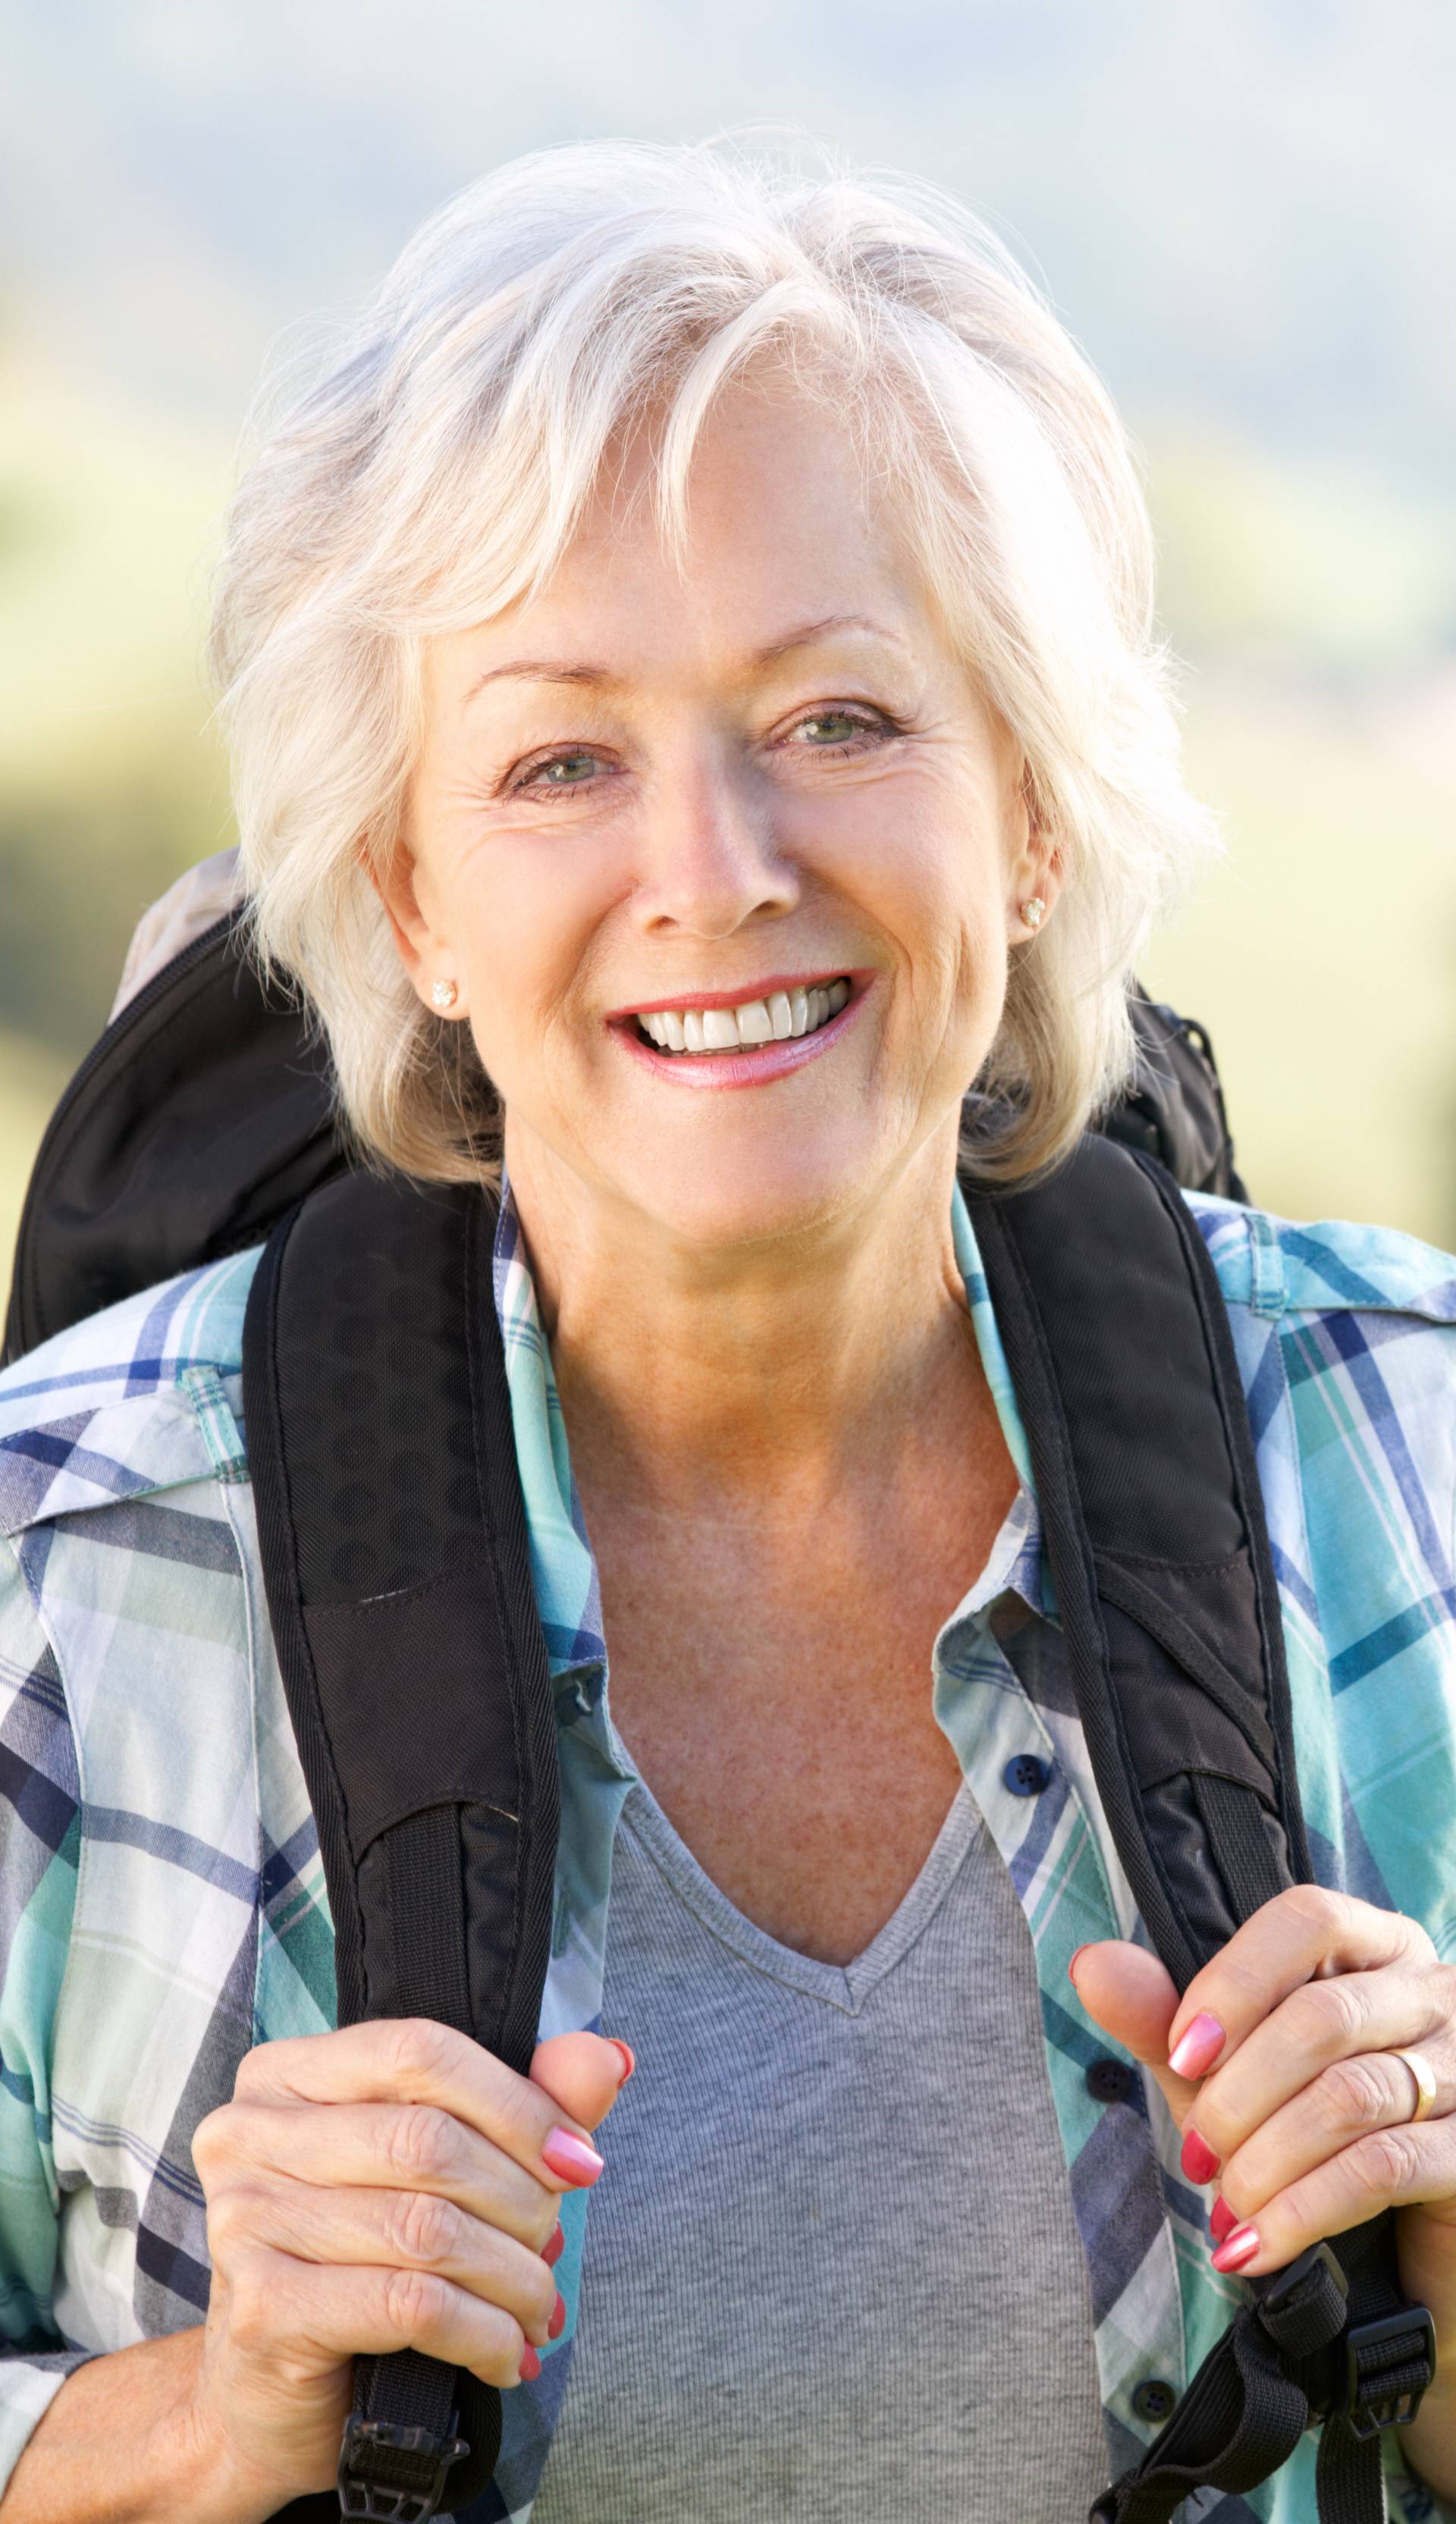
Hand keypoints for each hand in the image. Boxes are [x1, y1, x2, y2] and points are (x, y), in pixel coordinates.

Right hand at [184, 2018, 630, 2518]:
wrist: (266, 2396)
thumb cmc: (354, 2265)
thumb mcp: (433, 2172)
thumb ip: (518, 2106)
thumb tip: (604, 2060)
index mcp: (286, 2074)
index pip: (421, 2052)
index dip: (517, 2104)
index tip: (577, 2159)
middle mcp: (249, 2133)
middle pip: (430, 2140)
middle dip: (521, 2199)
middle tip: (553, 2244)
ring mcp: (244, 2220)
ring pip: (428, 2228)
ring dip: (513, 2276)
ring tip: (539, 2307)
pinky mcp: (263, 2310)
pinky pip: (410, 2304)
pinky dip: (482, 2333)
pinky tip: (504, 2353)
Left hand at [1071, 1888, 1455, 2476]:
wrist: (1402, 2266)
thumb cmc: (1311, 2141)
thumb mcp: (1231, 2075)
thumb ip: (1167, 2019)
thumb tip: (1093, 1964)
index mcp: (1377, 1948)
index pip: (1308, 1919)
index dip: (1235, 1982)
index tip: (1181, 2054)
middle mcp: (1434, 1994)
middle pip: (1322, 2015)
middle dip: (1238, 2094)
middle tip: (1195, 2153)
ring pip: (1348, 2095)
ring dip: (1265, 2159)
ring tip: (1223, 2206)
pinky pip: (1382, 2167)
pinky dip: (1304, 2210)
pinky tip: (1257, 2246)